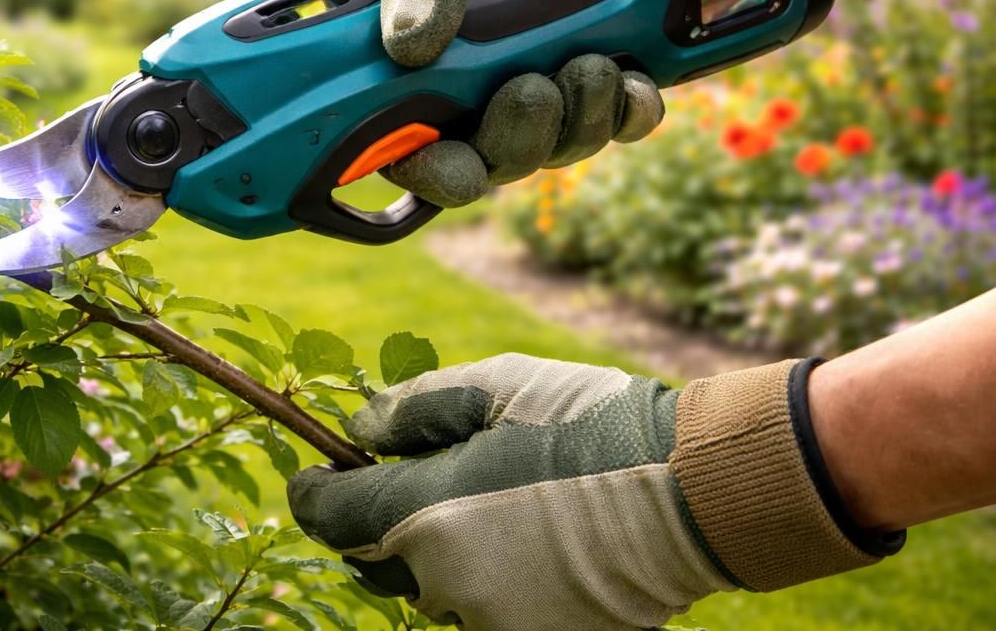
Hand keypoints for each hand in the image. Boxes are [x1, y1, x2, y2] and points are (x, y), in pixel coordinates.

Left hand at [288, 354, 902, 630]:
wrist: (690, 491)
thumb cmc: (589, 424)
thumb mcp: (493, 388)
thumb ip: (412, 408)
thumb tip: (357, 427)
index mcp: (425, 515)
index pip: (332, 517)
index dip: (309, 495)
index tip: (306, 478)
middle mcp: (446, 580)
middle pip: (378, 559)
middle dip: (375, 521)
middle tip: (399, 477)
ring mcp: (491, 621)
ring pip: (432, 590)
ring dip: (434, 552)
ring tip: (480, 499)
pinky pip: (484, 613)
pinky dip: (482, 580)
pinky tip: (520, 536)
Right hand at [333, 0, 732, 204]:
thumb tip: (410, 47)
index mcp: (390, 25)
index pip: (380, 124)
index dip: (413, 160)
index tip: (448, 159)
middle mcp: (450, 61)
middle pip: (468, 153)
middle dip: (510, 143)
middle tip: (537, 93)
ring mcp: (519, 69)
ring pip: (540, 144)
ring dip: (572, 124)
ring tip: (596, 67)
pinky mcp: (584, 64)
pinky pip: (604, 122)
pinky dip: (623, 114)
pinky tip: (636, 83)